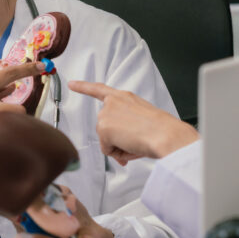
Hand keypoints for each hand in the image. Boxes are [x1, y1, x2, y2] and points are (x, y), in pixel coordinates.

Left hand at [69, 81, 197, 163]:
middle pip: (105, 128)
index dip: (84, 87)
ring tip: (137, 142)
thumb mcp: (142, 121)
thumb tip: (121, 150)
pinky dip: (119, 153)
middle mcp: (112, 102)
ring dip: (120, 147)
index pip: (100, 90)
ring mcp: (106, 114)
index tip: (72, 84)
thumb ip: (127, 129)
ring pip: (107, 141)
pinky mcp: (104, 128)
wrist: (166, 135)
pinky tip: (131, 146)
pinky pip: (107, 150)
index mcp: (125, 97)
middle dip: (117, 140)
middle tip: (136, 143)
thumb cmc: (162, 129)